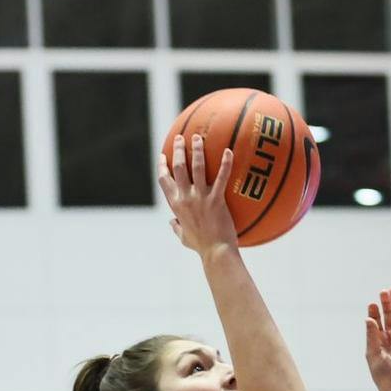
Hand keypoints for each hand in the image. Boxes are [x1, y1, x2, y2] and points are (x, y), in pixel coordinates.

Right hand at [157, 134, 238, 258]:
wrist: (216, 253)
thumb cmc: (201, 246)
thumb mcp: (184, 237)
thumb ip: (176, 228)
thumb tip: (171, 223)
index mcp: (176, 205)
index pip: (164, 181)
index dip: (162, 166)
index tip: (163, 156)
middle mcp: (185, 198)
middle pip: (178, 168)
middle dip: (177, 150)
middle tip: (180, 138)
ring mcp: (200, 198)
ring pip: (197, 167)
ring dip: (197, 150)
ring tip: (198, 137)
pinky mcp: (216, 200)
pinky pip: (222, 177)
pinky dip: (225, 163)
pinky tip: (229, 151)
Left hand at [364, 289, 390, 390]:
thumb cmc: (383, 375)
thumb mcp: (374, 354)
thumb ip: (372, 336)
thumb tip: (368, 319)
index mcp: (376, 342)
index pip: (375, 323)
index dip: (374, 312)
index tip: (372, 303)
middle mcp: (388, 339)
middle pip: (387, 318)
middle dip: (385, 305)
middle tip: (384, 291)